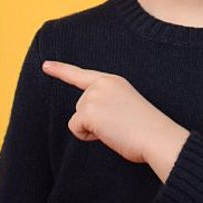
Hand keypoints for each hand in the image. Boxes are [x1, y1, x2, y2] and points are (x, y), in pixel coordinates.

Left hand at [41, 60, 188, 181]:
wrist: (158, 136)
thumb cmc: (147, 128)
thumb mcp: (125, 106)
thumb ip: (105, 103)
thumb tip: (85, 117)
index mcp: (112, 81)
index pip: (81, 75)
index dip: (61, 70)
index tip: (45, 65)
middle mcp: (101, 84)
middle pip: (80, 106)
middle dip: (95, 121)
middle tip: (120, 124)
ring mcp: (93, 96)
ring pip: (79, 118)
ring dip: (94, 129)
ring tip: (118, 128)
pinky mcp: (88, 111)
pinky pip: (76, 128)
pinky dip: (89, 136)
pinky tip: (109, 134)